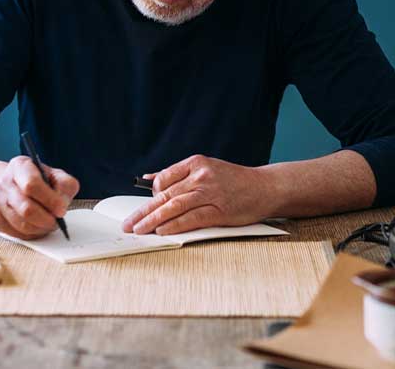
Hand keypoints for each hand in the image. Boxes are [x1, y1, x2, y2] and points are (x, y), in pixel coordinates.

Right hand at [0, 156, 78, 238]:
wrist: (9, 183)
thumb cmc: (36, 179)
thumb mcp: (54, 174)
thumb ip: (64, 184)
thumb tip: (62, 203)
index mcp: (20, 166)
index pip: (32, 185)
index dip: (50, 200)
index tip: (62, 209)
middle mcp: (4, 182)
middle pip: (26, 209)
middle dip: (46, 219)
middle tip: (56, 221)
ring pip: (21, 225)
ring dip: (40, 228)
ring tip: (48, 224)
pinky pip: (15, 233)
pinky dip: (30, 234)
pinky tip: (37, 227)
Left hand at [121, 154, 274, 234]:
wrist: (266, 187)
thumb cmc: (235, 180)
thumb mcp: (207, 168)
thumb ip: (179, 174)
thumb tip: (150, 179)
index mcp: (196, 162)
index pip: (163, 178)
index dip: (150, 195)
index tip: (142, 209)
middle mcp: (201, 175)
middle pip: (164, 195)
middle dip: (143, 211)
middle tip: (128, 224)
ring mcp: (210, 192)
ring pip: (174, 207)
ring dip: (153, 220)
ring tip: (139, 230)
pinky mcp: (219, 210)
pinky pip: (191, 219)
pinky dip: (174, 225)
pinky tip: (162, 231)